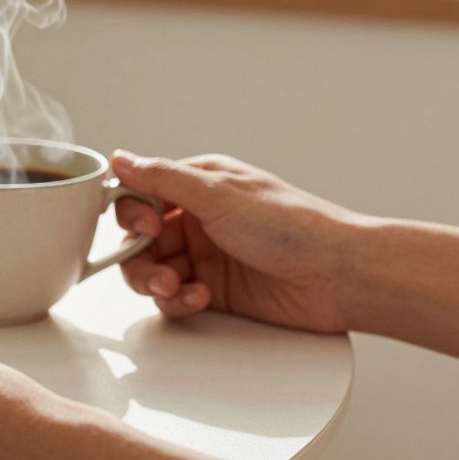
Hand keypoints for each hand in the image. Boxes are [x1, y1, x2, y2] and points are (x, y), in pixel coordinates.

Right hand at [112, 151, 363, 332]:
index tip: (142, 228)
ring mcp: (206, 255)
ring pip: (151, 270)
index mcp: (199, 185)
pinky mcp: (214, 290)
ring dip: (156, 282)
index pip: (141, 194)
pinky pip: (174, 297)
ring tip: (175, 288)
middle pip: (139, 238)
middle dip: (140, 257)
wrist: (339, 275)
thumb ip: (163, 178)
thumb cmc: (293, 226)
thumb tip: (120, 159)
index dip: (132, 213)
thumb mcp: (219, 194)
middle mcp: (199, 218)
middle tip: (157, 270)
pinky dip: (178, 301)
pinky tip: (200, 297)